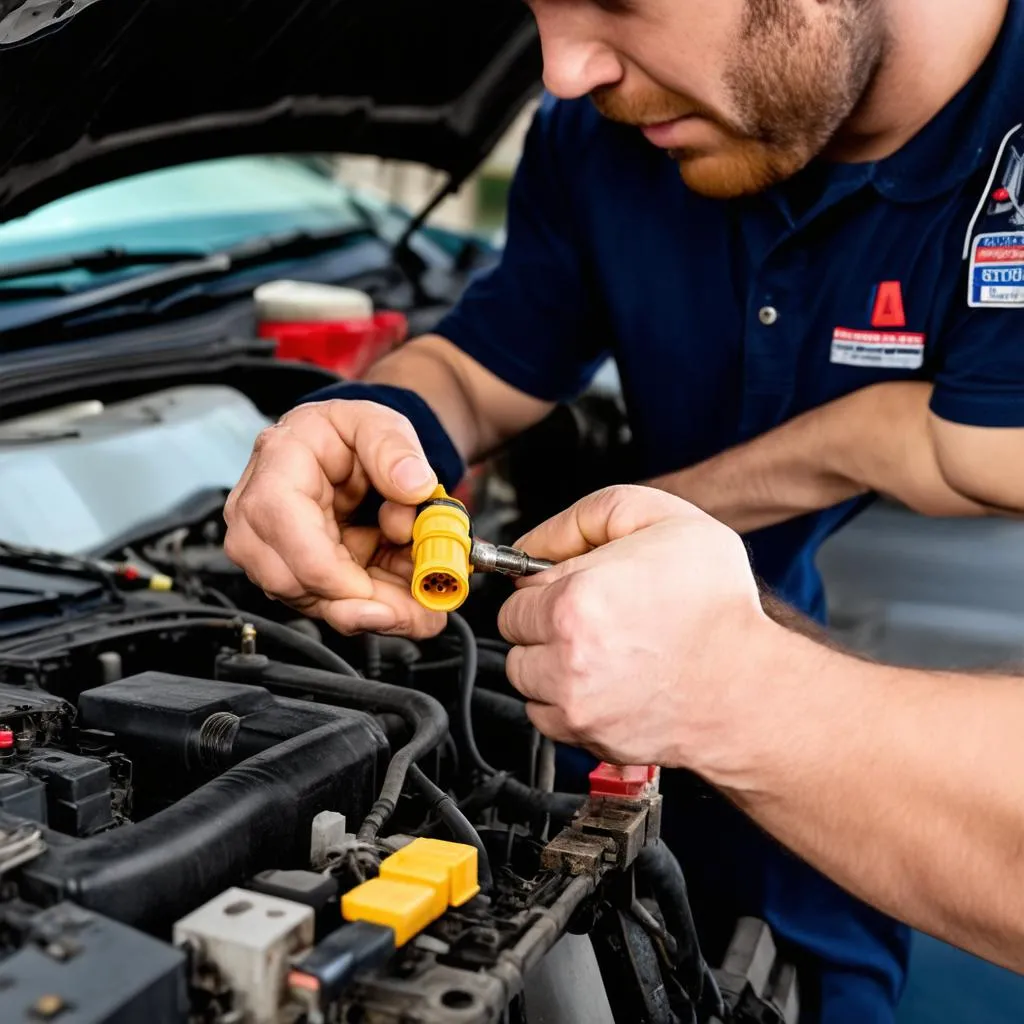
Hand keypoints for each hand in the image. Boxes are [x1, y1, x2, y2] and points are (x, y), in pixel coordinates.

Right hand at [224, 400, 446, 637]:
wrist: (340, 450)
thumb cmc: (346, 434)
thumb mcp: (378, 422)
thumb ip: (396, 449)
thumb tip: (415, 485)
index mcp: (278, 460)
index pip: (279, 522)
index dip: (324, 569)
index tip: (372, 589)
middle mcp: (259, 510)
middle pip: (288, 579)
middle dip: (360, 605)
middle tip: (419, 612)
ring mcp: (270, 547)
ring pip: (312, 601)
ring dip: (373, 610)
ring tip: (424, 606)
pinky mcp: (294, 572)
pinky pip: (330, 603)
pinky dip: (373, 607)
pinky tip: (408, 602)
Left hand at [498, 485, 770, 769]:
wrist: (750, 687)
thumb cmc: (717, 606)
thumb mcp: (663, 517)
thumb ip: (588, 515)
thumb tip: (533, 544)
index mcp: (576, 597)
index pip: (519, 587)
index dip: (551, 581)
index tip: (576, 585)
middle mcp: (566, 654)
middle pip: (514, 632)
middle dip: (545, 619)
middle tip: (594, 615)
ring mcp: (574, 701)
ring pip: (525, 675)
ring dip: (549, 661)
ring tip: (601, 650)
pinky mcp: (585, 736)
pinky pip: (545, 715)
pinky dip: (564, 700)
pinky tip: (603, 681)